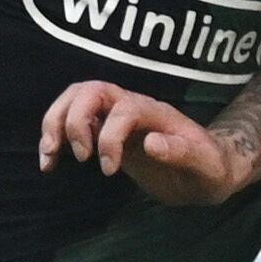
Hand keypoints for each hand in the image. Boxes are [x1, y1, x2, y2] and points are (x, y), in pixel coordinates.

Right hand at [39, 80, 250, 205]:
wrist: (210, 171)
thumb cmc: (211, 168)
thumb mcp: (208, 166)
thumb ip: (184, 153)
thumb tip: (152, 143)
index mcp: (156, 113)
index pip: (123, 108)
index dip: (110, 136)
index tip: (109, 170)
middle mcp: (132, 108)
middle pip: (91, 90)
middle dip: (75, 120)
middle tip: (80, 157)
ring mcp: (116, 118)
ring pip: (76, 99)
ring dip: (55, 123)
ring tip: (49, 156)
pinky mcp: (105, 133)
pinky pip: (73, 121)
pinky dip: (55, 135)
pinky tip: (49, 162)